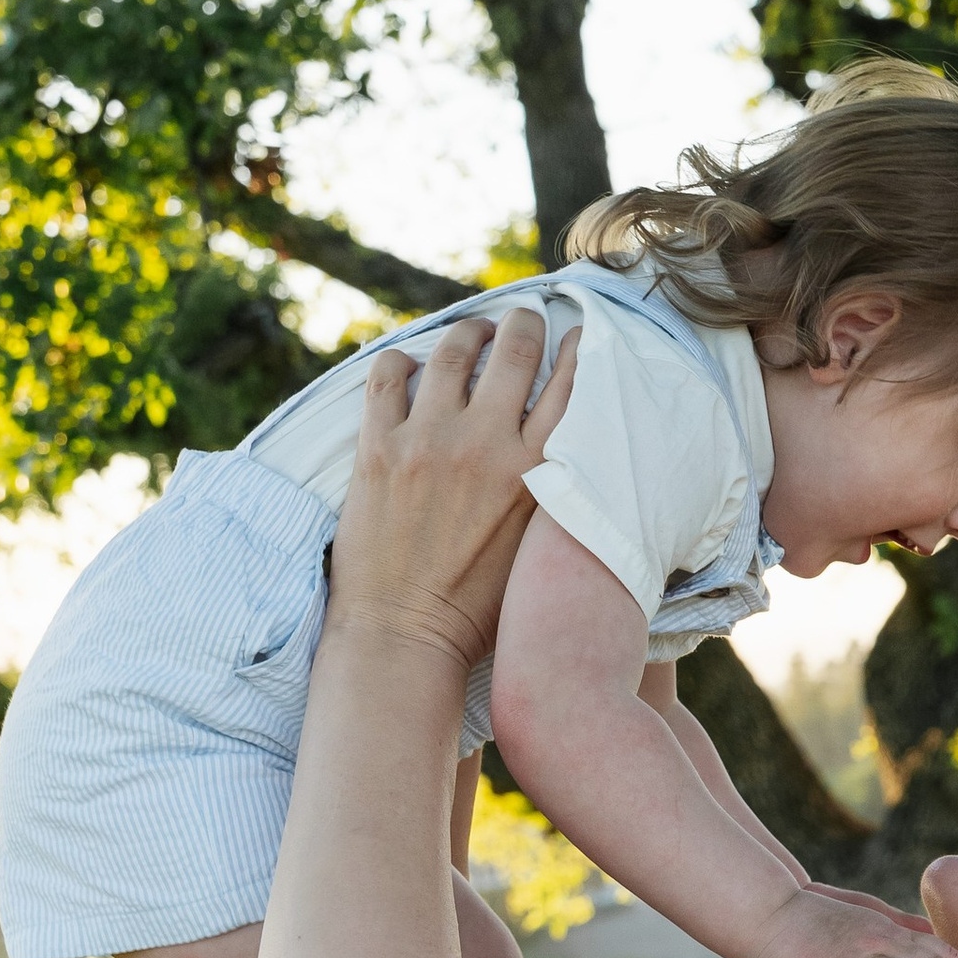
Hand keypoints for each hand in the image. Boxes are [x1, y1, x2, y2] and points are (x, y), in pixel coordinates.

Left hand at [324, 310, 575, 671]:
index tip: (579, 335)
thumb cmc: (478, 608)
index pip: (571, 384)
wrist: (404, 636)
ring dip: (467, 334)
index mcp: (536, 471)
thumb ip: (555, 492)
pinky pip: (387, 376)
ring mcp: (428, 441)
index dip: (579, 349)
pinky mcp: (378, 448)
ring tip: (471, 335)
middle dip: (523, 324)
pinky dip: (401, 362)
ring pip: (453, 351)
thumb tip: (566, 452)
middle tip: (522, 321)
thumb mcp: (540, 545)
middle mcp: (486, 444)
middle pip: (516, 350)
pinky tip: (409, 368)